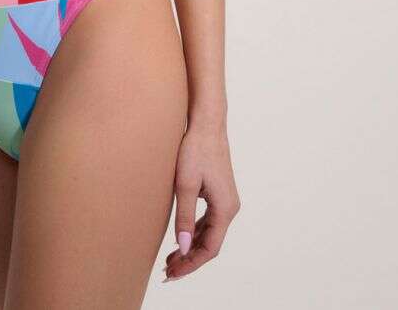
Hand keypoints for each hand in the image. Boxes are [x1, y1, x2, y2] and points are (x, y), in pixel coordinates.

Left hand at [163, 119, 239, 281]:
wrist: (206, 123)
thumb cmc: (195, 149)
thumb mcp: (185, 184)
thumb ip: (184, 217)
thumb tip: (183, 248)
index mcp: (225, 208)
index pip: (210, 248)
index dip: (192, 264)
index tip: (173, 273)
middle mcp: (229, 207)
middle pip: (210, 243)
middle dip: (190, 259)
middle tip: (168, 272)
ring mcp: (225, 200)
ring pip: (209, 233)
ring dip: (191, 247)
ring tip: (170, 260)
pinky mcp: (217, 193)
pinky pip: (208, 220)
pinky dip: (194, 232)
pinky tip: (180, 238)